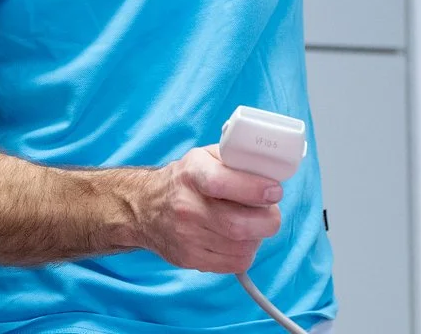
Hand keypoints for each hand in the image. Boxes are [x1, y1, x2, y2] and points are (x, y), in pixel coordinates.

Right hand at [139, 145, 282, 272]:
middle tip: (272, 211)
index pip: (222, 183)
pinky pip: (233, 263)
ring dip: (258, 236)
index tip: (275, 191)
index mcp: (192, 174)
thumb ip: (235, 158)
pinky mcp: (190, 259)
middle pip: (237, 224)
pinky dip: (246, 252)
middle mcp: (186, 207)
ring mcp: (187, 237)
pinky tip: (241, 238)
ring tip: (254, 222)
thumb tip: (268, 168)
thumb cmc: (185, 179)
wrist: (146, 208)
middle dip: (267, 220)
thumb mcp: (205, 156)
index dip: (254, 188)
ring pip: (240, 247)